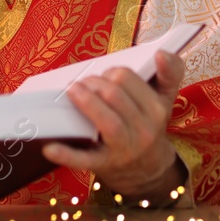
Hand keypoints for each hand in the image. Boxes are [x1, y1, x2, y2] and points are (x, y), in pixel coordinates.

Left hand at [43, 51, 186, 201]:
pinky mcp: (105, 164)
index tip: (108, 71)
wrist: (147, 168)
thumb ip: (170, 72)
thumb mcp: (164, 98)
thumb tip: (162, 52)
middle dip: (94, 83)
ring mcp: (126, 149)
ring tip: (71, 92)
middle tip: (83, 82)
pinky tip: (49, 147)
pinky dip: (66, 154)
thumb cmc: (148, 123)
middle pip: (115, 94)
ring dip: (85, 102)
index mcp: (158, 108)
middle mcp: (146, 129)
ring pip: (107, 120)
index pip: (130, 78)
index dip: (113, 71)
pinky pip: (85, 159)